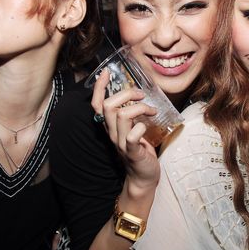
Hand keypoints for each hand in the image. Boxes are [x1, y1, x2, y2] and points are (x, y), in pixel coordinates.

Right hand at [91, 69, 160, 189]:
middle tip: (141, 95)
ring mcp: (120, 143)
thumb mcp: (132, 128)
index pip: (97, 104)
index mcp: (110, 126)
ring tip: (151, 110)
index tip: (106, 72)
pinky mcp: (131, 152)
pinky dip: (141, 127)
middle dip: (126, 94)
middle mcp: (111, 133)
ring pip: (121, 116)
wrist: (143, 177)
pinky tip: (147, 127)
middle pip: (108, 106)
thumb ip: (131, 115)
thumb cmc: (140, 150)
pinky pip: (132, 136)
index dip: (99, 87)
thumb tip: (138, 96)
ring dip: (140, 108)